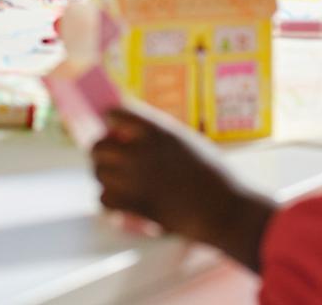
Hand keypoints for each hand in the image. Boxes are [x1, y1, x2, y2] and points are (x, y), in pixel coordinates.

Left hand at [90, 108, 273, 270]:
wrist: (223, 207)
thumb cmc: (211, 171)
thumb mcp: (184, 139)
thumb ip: (157, 134)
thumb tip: (134, 130)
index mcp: (156, 131)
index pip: (114, 114)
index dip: (111, 119)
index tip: (113, 124)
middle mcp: (140, 152)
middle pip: (98, 146)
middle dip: (102, 150)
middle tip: (111, 155)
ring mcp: (136, 180)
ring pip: (98, 173)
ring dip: (105, 174)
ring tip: (117, 177)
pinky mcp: (137, 207)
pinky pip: (105, 199)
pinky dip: (109, 199)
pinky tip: (121, 198)